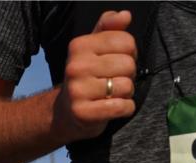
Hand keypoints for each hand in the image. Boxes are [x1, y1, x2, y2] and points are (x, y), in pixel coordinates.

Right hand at [54, 10, 136, 141]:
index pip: (126, 41)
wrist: (65, 112)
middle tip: (114, 81)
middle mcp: (75, 67)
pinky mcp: (83, 113)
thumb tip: (125, 15)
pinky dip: (125, 108)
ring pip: (126, 86)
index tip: (117, 61)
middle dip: (128, 75)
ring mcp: (77, 91)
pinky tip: (114, 107)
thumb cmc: (86, 77)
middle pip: (128, 64)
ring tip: (112, 94)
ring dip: (126, 93)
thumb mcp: (94, 49)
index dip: (130, 53)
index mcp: (79, 46)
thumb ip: (110, 29)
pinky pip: (122, 107)